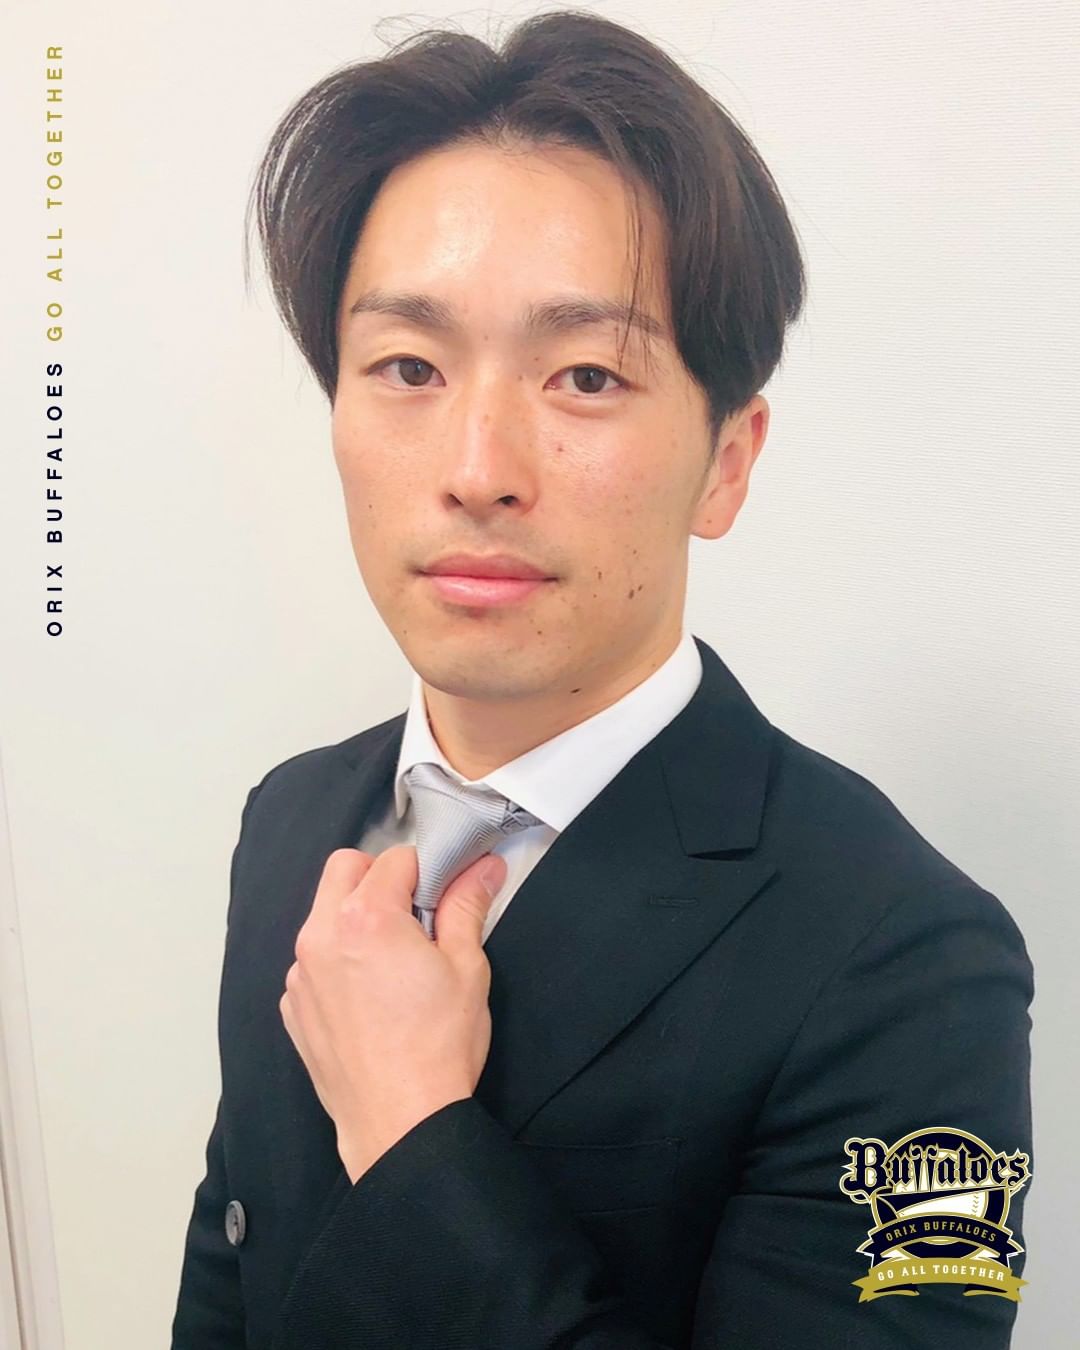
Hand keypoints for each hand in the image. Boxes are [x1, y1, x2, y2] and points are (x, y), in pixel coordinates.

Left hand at [279, 843, 506, 1181]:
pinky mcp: (294, 1005)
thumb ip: (467, 906)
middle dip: (379, 877)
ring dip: (354, 918)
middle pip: (344, 869)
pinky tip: (369, 995)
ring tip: (392, 961)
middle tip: (413, 914)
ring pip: (323, 914)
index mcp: (367, 917)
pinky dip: (337, 960)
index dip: (425, 872)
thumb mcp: (467, 967)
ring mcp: (300, 972)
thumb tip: (483, 869)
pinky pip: (311, 960)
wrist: (400, 1123)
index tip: (441, 896)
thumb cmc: (437, 1047)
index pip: (395, 858)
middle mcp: (322, 935)